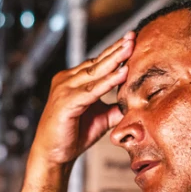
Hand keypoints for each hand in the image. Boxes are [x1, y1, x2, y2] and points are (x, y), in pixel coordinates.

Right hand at [30, 32, 133, 167]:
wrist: (53, 155)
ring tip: (131, 47)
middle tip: (133, 35)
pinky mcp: (66, 102)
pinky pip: (92, 90)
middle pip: (97, 61)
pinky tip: (123, 72)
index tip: (133, 40)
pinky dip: (108, 81)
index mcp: (73, 80)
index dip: (115, 52)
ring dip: (114, 59)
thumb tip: (136, 103)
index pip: (97, 62)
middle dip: (117, 48)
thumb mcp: (101, 118)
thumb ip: (116, 108)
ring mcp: (65, 89)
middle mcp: (67, 80)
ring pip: (95, 71)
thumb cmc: (73, 136)